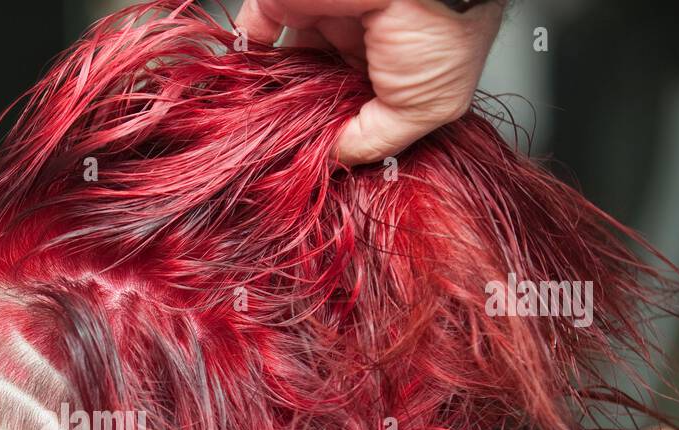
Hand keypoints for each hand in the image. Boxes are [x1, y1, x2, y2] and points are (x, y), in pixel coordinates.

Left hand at [233, 0, 505, 165]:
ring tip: (260, 135)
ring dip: (271, 97)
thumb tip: (337, 160)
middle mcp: (361, 40)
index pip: (361, 106)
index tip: (323, 164)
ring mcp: (326, 19)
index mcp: (399, 64)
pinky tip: (240, 95)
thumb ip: (375, 139)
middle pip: (320, 89)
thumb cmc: (437, 31)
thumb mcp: (422, 109)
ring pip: (287, 66)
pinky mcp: (289, 3)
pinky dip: (243, 62)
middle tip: (286, 155)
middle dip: (303, 120)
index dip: (343, 135)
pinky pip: (254, 34)